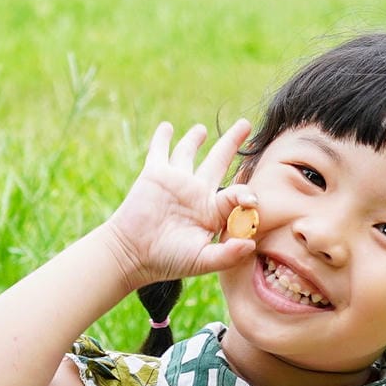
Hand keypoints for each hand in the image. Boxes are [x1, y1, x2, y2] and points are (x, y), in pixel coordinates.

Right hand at [103, 119, 257, 291]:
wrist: (132, 254)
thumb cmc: (167, 261)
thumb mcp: (202, 261)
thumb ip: (228, 255)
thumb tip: (251, 245)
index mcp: (212, 211)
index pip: (237, 193)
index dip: (247, 195)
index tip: (252, 200)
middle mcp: (196, 192)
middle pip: (219, 160)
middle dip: (232, 142)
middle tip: (245, 125)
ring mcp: (176, 181)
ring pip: (189, 151)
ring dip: (195, 137)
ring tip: (202, 129)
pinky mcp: (155, 174)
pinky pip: (160, 150)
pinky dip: (163, 138)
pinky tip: (167, 127)